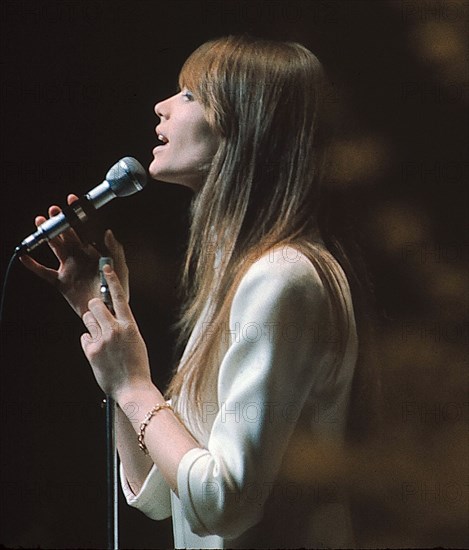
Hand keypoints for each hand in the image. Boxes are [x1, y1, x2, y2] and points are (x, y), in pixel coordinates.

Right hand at [19, 194, 128, 316]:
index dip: (77, 213)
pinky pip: (43, 272)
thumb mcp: (120, 267)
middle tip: (53, 210)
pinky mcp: (61, 282)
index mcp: (92, 250)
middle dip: (59, 221)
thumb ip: (115, 249)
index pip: (83, 227)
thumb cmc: (116, 289)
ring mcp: (68, 268)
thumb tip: (108, 232)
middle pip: (65, 235)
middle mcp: (78, 256)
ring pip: (54, 248)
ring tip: (39, 222)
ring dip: (46, 236)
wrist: (108, 310)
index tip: (72, 200)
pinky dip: (33, 265)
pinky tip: (25, 256)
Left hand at [80, 264, 152, 399]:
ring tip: (101, 338)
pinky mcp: (91, 351)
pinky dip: (89, 342)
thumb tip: (111, 317)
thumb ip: (124, 326)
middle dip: (95, 308)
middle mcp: (115, 329)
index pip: (119, 297)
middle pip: (95, 305)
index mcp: (130, 325)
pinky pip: (84, 337)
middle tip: (98, 317)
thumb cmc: (137, 365)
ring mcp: (102, 340)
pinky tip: (99, 352)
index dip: (112, 280)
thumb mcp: (136, 341)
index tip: (106, 268)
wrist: (133, 387)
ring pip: (87, 319)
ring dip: (92, 325)